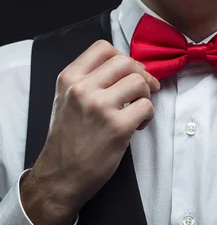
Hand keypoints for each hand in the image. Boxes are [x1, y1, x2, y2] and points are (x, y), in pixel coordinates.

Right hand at [20, 39, 160, 224]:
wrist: (59, 177)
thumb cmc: (67, 139)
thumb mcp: (66, 99)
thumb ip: (89, 79)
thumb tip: (128, 68)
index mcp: (69, 78)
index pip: (103, 48)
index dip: (122, 57)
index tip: (129, 71)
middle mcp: (82, 88)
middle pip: (126, 62)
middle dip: (141, 74)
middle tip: (144, 90)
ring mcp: (100, 107)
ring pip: (139, 82)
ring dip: (146, 95)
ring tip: (137, 110)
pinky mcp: (117, 127)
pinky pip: (146, 107)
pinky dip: (148, 115)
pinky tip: (137, 125)